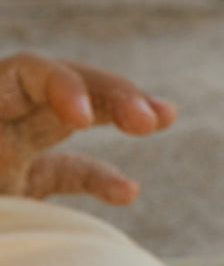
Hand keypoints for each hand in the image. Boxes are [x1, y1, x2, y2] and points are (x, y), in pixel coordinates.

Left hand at [0, 52, 175, 203]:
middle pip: (67, 84)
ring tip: (164, 118)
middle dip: (114, 94)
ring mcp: (11, 149)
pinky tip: (129, 192)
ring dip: (122, 112)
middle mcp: (0, 124)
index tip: (85, 121)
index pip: (24, 73)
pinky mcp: (21, 182)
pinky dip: (102, 177)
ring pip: (76, 115)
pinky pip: (68, 168)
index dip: (63, 86)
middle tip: (148, 119)